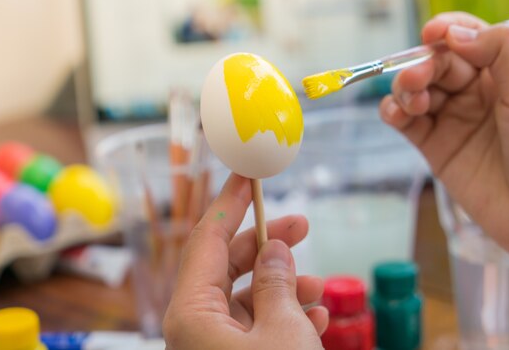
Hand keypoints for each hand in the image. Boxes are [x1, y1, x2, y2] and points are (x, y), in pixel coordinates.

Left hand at [163, 173, 327, 349]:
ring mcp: (209, 345)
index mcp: (192, 314)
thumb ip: (276, 285)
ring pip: (244, 300)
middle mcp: (194, 327)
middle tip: (300, 226)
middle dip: (267, 246)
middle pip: (227, 266)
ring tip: (317, 285)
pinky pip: (252, 329)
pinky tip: (315, 316)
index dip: (230, 204)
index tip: (247, 175)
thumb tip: (273, 251)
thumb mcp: (283, 330)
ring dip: (283, 288)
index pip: (207, 240)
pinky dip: (282, 319)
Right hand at [379, 12, 508, 260]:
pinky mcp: (434, 147)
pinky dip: (393, 111)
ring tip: (412, 102)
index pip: (467, 39)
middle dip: (422, 64)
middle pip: (436, 63)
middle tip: (417, 79)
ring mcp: (452, 119)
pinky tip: (395, 114)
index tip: (431, 34)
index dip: (446, 31)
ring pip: (416, 89)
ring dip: (406, 88)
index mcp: (503, 73)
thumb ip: (499, 52)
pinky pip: (405, 121)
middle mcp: (475, 92)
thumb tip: (455, 33)